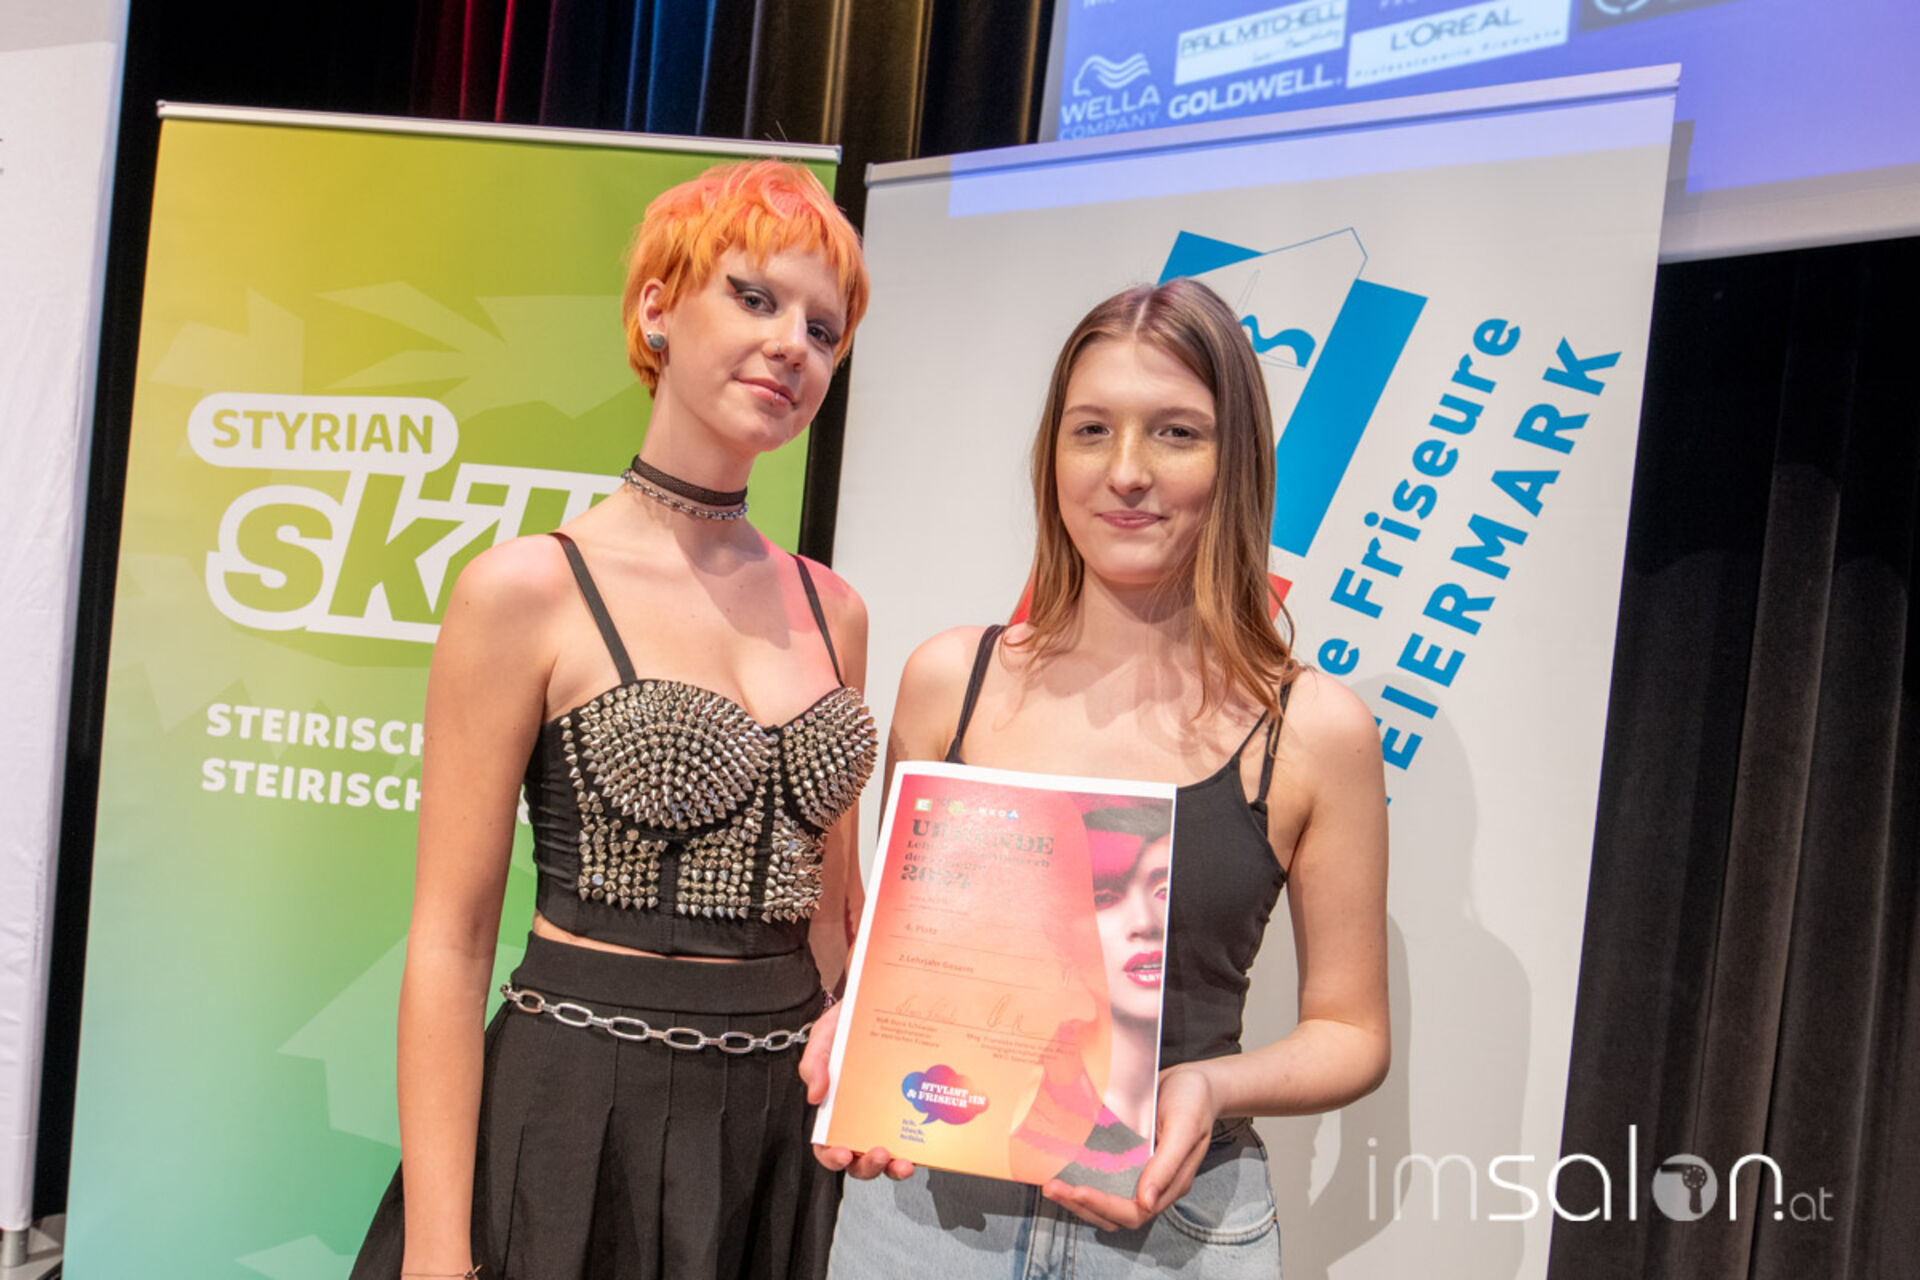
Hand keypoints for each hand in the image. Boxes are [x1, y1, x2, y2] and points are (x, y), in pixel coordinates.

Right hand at [799, 1000, 917, 1180]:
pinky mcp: (913, 1112)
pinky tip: (925, 1140)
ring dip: (894, 1168)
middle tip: (878, 1153)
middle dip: (868, 1166)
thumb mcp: (823, 1038)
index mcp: (834, 1112)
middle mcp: (860, 1122)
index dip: (832, 1157)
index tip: (843, 1153)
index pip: (827, 1146)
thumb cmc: (846, 1025)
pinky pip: (917, 1137)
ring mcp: (888, 1119)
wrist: (880, 1003)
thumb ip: (814, 1064)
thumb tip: (815, 1097)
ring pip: (889, 1158)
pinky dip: (920, 1147)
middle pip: (860, 1161)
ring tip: (903, 1162)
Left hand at [1041, 1065, 1217, 1231]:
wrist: (1195, 1079)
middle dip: (1081, 1205)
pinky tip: (1062, 1166)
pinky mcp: (1127, 1157)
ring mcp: (1138, 1173)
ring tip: (1051, 1184)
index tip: (1077, 1190)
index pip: (1134, 1212)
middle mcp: (1152, 1185)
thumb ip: (1167, 1165)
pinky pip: (1103, 1177)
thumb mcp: (1185, 1127)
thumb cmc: (1194, 1101)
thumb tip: (1145, 1202)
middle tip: (1052, 1188)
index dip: (1104, 1206)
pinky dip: (1081, 1178)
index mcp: (1170, 1184)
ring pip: (1104, 1200)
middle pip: (1113, 1214)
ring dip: (1077, 1198)